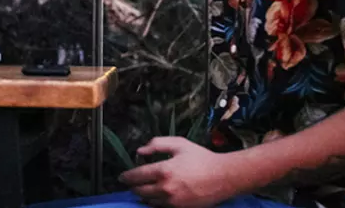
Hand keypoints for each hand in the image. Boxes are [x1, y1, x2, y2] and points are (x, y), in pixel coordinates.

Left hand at [120, 137, 237, 207]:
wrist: (223, 177)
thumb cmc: (200, 157)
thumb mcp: (178, 143)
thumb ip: (156, 144)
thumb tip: (140, 151)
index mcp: (164, 170)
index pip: (137, 176)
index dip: (126, 177)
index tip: (121, 177)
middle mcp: (166, 189)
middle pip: (141, 191)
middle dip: (133, 187)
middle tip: (129, 182)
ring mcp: (174, 202)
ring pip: (150, 202)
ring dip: (142, 196)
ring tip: (141, 189)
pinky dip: (154, 203)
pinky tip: (154, 197)